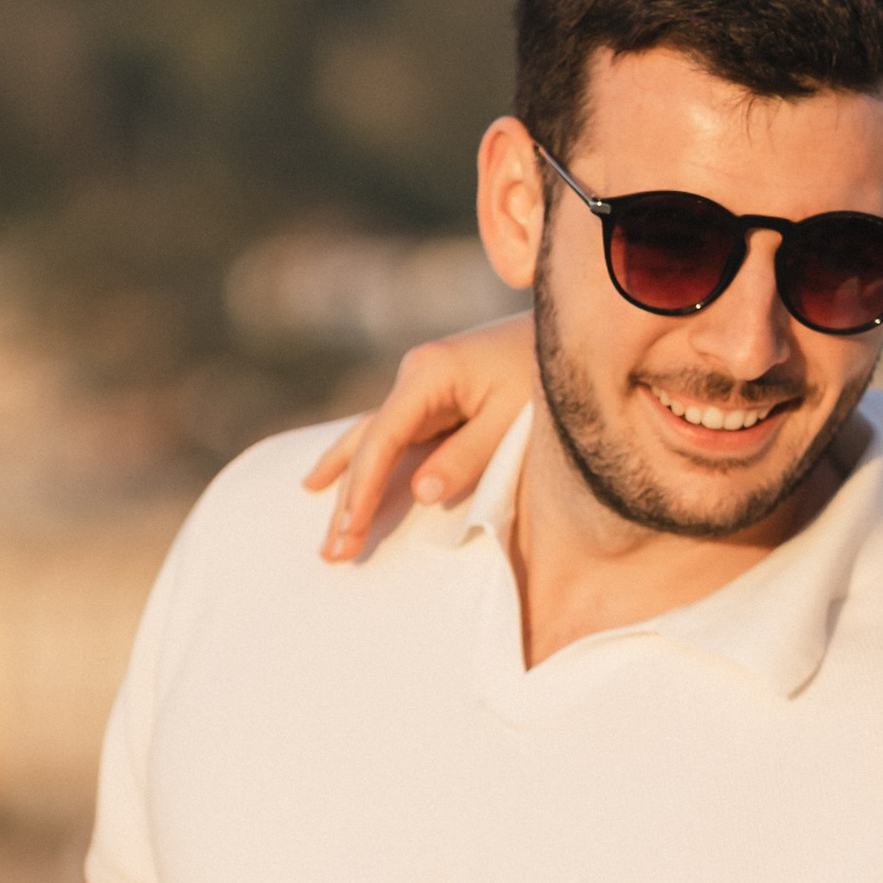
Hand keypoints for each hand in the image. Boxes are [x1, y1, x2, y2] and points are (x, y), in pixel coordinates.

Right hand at [303, 315, 538, 558]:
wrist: (572, 331)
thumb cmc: (545, 374)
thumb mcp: (514, 418)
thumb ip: (468, 456)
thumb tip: (420, 494)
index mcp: (429, 374)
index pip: (382, 440)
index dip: (362, 490)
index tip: (348, 531)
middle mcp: (415, 374)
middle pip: (369, 443)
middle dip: (347, 498)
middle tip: (329, 551)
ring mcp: (422, 383)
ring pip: (372, 436)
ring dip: (346, 476)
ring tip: (310, 501)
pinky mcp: (434, 395)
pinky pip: (390, 433)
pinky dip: (366, 458)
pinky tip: (337, 471)